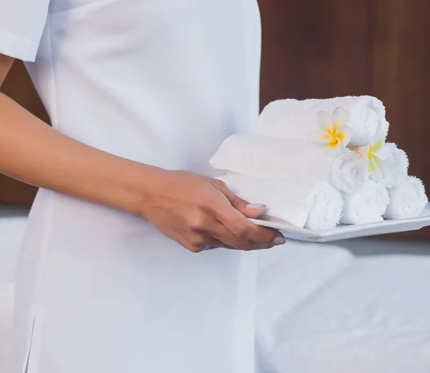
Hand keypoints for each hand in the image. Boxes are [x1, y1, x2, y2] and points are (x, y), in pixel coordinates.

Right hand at [139, 170, 284, 252]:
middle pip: (241, 242)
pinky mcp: (192, 247)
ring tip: (258, 236)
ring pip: (230, 246)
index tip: (279, 235)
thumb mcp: (212, 185)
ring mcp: (197, 239)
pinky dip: (228, 241)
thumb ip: (236, 201)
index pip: (244, 228)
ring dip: (247, 243)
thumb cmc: (181, 184)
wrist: (150, 196)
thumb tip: (259, 211)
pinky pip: (217, 246)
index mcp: (211, 206)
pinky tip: (230, 233)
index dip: (264, 235)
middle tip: (275, 239)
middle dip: (261, 242)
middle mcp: (204, 226)